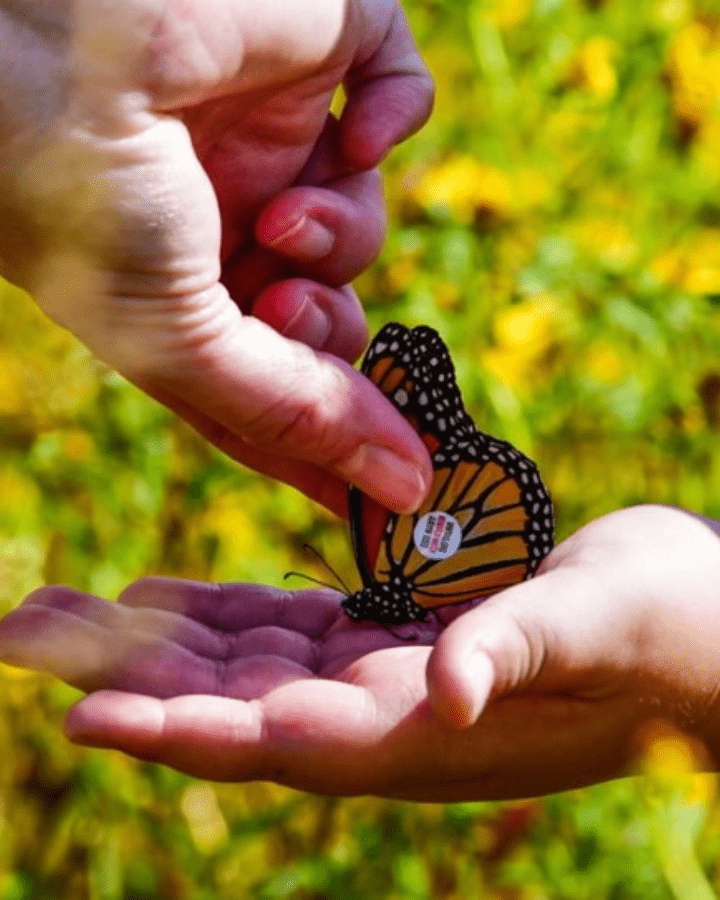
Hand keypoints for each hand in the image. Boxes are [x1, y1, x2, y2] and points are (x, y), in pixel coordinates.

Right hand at [0, 0, 433, 514]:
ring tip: (287, 220)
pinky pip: (396, 95)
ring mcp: (272, 143)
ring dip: (342, 238)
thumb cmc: (81, 202)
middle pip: (330, 317)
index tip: (398, 491)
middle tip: (297, 313)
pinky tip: (356, 134)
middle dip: (329, 331)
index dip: (341, 442)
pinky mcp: (312, 56)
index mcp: (182, 300)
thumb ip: (295, 414)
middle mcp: (226, 229)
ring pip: (362, 225)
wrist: (57, 48)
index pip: (281, 393)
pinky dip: (396, 118)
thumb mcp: (181, 339)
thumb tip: (403, 487)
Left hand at [2, 506, 719, 799]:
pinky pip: (290, 627)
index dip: (182, 726)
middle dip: (132, 676)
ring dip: (159, 641)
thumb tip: (445, 695)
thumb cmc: (670, 630)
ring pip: (247, 660)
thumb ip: (518, 653)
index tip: (85, 713)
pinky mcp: (397, 634)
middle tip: (30, 638)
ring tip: (72, 614)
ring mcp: (387, 674)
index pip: (279, 736)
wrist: (699, 626)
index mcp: (426, 727)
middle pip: (233, 701)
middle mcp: (388, 712)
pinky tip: (171, 594)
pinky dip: (225, 612)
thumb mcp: (601, 628)